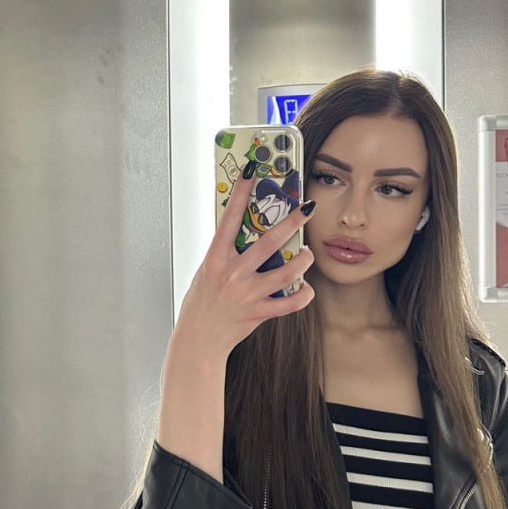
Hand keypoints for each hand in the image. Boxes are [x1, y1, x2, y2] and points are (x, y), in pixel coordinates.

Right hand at [170, 158, 315, 369]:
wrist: (198, 338)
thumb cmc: (201, 302)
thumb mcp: (206, 271)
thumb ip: (225, 253)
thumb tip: (243, 231)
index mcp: (215, 258)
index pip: (229, 216)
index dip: (242, 191)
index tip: (253, 169)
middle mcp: (232, 273)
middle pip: (269, 242)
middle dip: (292, 222)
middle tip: (307, 208)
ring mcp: (247, 294)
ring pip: (287, 273)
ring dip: (304, 261)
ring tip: (309, 253)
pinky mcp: (258, 313)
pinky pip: (289, 304)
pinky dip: (303, 296)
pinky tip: (307, 289)